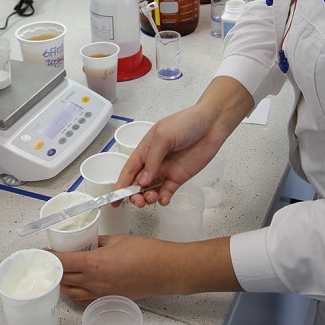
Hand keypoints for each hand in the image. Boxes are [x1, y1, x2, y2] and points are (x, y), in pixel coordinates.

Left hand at [56, 233, 239, 303]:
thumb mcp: (117, 240)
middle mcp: (94, 283)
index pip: (62, 263)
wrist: (165, 270)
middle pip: (63, 280)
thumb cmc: (145, 252)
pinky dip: (75, 292)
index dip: (49, 257)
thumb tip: (85, 242)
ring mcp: (101, 294)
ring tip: (59, 271)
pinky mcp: (109, 299)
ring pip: (71, 292)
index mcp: (94, 265)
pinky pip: (84, 298)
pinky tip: (77, 283)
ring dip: (62, 283)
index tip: (41, 252)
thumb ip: (97, 242)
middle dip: (53, 270)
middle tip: (48, 259)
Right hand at [116, 77, 253, 207]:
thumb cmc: (186, 123)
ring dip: (148, 198)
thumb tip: (143, 181)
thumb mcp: (164, 136)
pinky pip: (167, 192)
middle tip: (137, 201)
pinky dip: (163, 199)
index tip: (113, 200)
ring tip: (151, 198)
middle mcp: (153, 162)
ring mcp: (166, 170)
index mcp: (145, 149)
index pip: (128, 170)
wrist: (211, 124)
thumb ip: (152, 159)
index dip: (120, 185)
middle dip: (133, 195)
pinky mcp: (179, 177)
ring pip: (151, 190)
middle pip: (137, 183)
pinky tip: (164, 199)